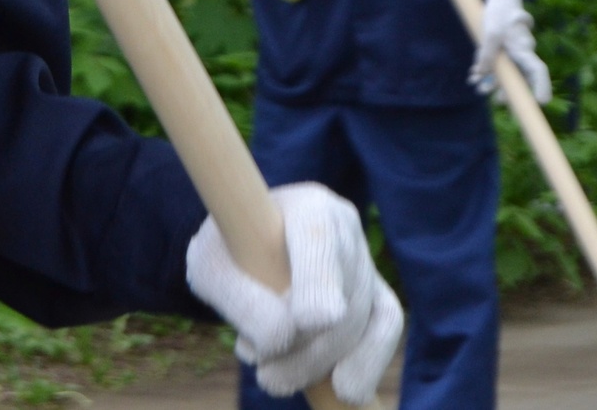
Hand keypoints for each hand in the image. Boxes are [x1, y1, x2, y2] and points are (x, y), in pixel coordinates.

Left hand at [185, 183, 403, 403]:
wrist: (247, 245)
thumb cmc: (228, 250)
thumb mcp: (210, 266)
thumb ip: (239, 299)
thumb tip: (282, 341)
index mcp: (305, 206)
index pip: (318, 240)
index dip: (319, 280)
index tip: (311, 322)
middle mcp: (344, 228)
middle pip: (342, 294)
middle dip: (306, 348)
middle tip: (266, 377)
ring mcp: (365, 261)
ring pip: (362, 318)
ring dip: (321, 362)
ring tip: (275, 380)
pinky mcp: (376, 293)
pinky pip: (385, 328)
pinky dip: (369, 364)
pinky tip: (347, 392)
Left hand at [471, 0, 550, 105]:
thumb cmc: (499, 13)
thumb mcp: (490, 33)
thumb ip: (486, 55)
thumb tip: (480, 75)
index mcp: (524, 49)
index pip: (538, 70)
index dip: (542, 86)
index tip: (542, 102)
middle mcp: (522, 54)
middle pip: (520, 79)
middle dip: (508, 92)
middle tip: (498, 102)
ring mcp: (514, 54)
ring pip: (506, 74)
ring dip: (492, 82)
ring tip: (477, 87)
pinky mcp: (504, 51)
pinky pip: (497, 66)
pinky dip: (486, 71)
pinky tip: (474, 76)